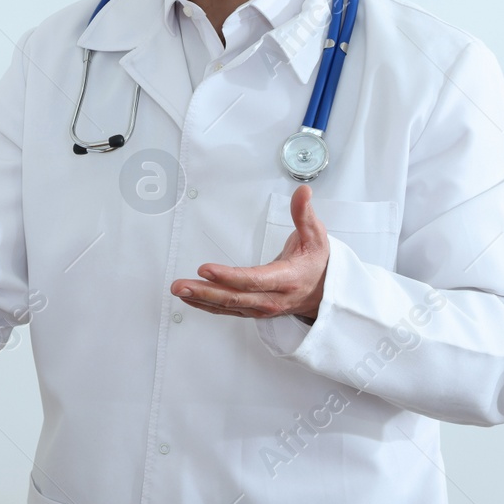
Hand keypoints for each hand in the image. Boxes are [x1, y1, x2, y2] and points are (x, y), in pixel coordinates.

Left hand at [172, 185, 328, 320]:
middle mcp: (273, 298)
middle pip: (235, 297)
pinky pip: (228, 310)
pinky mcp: (254, 310)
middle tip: (180, 285)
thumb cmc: (318, 263)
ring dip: (201, 299)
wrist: (325, 292)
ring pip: (229, 306)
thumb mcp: (316, 236)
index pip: (254, 280)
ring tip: (178, 290)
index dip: (228, 276)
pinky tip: (190, 299)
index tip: (205, 269)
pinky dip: (207, 306)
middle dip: (205, 292)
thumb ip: (304, 214)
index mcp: (287, 279)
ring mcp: (262, 308)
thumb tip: (302, 192)